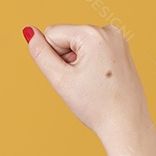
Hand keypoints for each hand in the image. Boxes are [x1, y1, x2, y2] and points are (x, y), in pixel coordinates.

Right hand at [23, 24, 152, 141]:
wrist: (126, 125)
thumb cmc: (96, 106)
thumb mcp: (60, 79)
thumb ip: (40, 53)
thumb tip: (28, 31)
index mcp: (93, 34)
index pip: (52, 34)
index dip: (54, 58)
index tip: (72, 76)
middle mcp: (109, 31)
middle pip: (67, 38)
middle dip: (68, 60)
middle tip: (83, 83)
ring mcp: (118, 39)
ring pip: (80, 45)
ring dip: (79, 63)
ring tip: (93, 83)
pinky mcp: (122, 49)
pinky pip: (94, 51)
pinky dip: (91, 65)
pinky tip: (101, 82)